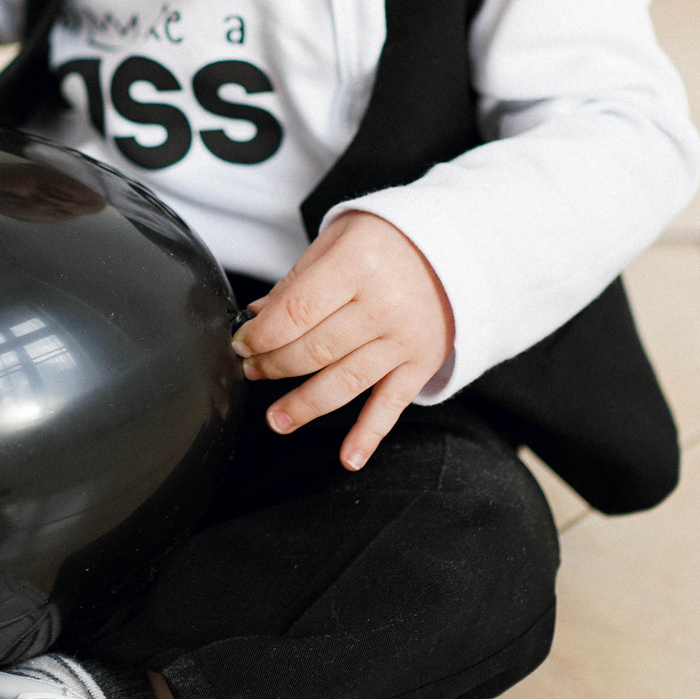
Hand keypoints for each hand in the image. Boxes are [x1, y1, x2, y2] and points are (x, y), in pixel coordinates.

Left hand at [231, 211, 454, 469]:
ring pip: (345, 381)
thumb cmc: (388, 241)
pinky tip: (348, 458)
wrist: (458, 248)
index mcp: (356, 265)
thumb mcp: (339, 240)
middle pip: (315, 350)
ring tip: (277, 419)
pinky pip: (392, 404)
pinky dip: (370, 435)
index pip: (295, 312)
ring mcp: (404, 337)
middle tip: (253, 371)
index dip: (261, 335)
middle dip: (274, 366)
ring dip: (305, 405)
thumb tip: (257, 316)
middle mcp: (383, 304)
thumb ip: (297, 280)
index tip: (241, 343)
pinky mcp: (422, 363)